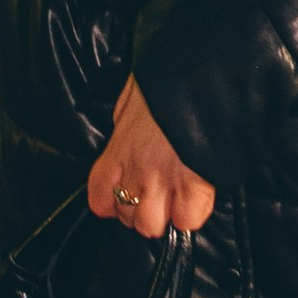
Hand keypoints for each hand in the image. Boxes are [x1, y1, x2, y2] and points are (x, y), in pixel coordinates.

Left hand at [87, 76, 215, 239]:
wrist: (198, 70)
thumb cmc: (164, 76)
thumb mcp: (131, 97)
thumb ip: (125, 123)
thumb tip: (126, 132)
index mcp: (118, 149)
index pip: (99, 199)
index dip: (112, 202)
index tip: (127, 192)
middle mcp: (135, 171)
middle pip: (128, 218)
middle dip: (142, 210)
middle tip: (158, 193)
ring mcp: (164, 180)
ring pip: (152, 226)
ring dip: (165, 215)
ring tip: (177, 197)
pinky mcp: (195, 184)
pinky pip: (188, 220)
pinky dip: (193, 212)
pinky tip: (197, 195)